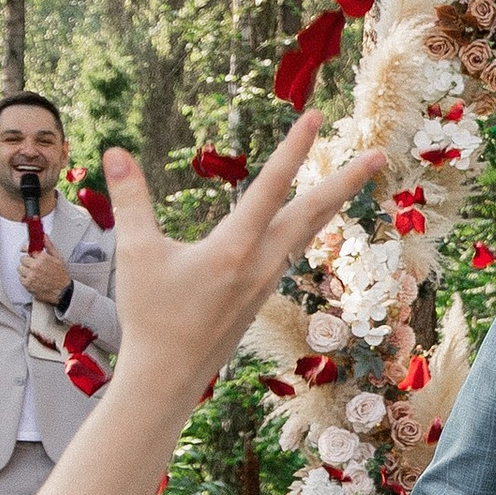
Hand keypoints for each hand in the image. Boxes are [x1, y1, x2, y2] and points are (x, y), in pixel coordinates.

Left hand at [18, 247, 72, 305]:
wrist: (63, 292)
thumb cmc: (61, 276)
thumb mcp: (58, 258)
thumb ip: (49, 246)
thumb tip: (44, 236)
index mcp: (43, 258)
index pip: (28, 248)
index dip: (25, 248)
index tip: (24, 249)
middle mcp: (36, 266)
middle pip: (23, 259)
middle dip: (27, 261)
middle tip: (34, 265)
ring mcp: (31, 275)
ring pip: (20, 268)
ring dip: (25, 270)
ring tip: (34, 273)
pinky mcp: (28, 284)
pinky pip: (21, 278)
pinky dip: (25, 279)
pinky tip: (33, 279)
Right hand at [104, 110, 383, 410]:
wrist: (168, 377)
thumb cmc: (150, 316)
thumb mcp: (134, 253)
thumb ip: (129, 199)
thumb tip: (115, 151)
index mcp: (234, 249)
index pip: (269, 186)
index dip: (292, 148)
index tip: (314, 117)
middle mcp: (261, 263)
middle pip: (313, 212)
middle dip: (346, 181)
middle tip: (380, 155)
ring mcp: (266, 280)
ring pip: (308, 231)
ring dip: (332, 201)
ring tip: (356, 177)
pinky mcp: (262, 294)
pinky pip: (293, 249)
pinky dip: (309, 225)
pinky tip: (311, 217)